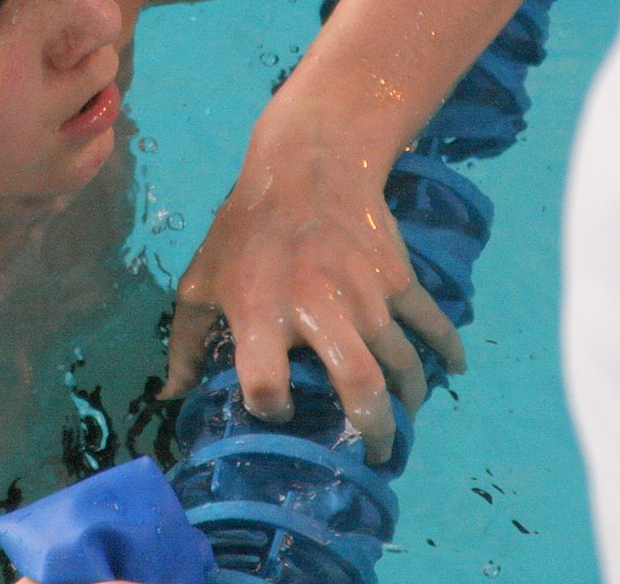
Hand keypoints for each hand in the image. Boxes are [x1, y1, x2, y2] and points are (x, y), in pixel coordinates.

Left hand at [159, 111, 464, 463]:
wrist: (307, 166)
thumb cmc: (244, 229)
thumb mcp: (202, 280)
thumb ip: (185, 343)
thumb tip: (168, 397)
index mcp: (260, 312)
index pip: (266, 384)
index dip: (270, 408)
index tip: (279, 410)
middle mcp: (318, 307)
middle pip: (359, 385)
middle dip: (373, 430)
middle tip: (374, 452)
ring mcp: (366, 294)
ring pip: (402, 363)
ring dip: (410, 400)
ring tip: (404, 418)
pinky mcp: (397, 277)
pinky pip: (432, 323)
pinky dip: (447, 351)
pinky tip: (451, 370)